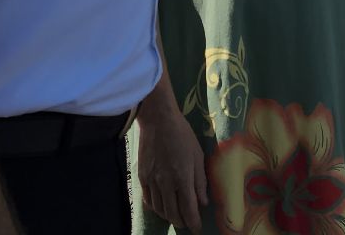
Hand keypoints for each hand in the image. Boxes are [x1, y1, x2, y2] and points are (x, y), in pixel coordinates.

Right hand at [136, 98, 208, 231]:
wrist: (158, 121)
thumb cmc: (182, 135)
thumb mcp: (198, 156)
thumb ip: (200, 181)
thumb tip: (203, 202)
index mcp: (182, 177)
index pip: (188, 209)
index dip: (193, 222)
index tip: (197, 229)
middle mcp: (166, 183)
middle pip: (172, 213)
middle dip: (181, 222)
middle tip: (188, 223)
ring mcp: (152, 181)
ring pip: (160, 209)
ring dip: (169, 216)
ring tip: (176, 216)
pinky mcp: (142, 177)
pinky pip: (148, 200)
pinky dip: (156, 208)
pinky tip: (162, 207)